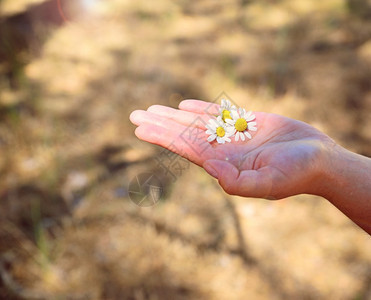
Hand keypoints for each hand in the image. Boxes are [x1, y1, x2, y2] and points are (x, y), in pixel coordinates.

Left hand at [130, 100, 333, 198]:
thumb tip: (209, 167)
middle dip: (160, 123)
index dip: (162, 136)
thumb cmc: (296, 174)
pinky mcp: (247, 122)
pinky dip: (201, 108)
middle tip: (135, 115)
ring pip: (197, 121)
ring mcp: (233, 135)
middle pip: (184, 133)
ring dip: (174, 114)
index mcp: (223, 163)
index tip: (140, 127)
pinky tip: (185, 105)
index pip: (184, 147)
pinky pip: (219, 113)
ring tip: (152, 109)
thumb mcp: (269, 184)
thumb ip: (237, 182)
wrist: (319, 160)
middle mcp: (222, 149)